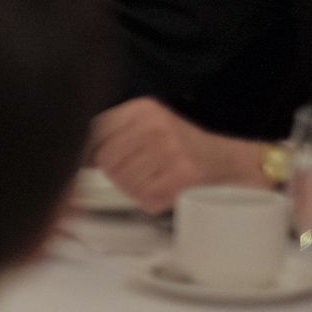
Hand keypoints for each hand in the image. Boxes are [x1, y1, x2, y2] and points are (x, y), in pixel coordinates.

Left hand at [89, 98, 265, 214]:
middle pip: (108, 161)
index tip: (96, 165)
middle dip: (116, 176)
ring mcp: (170, 149)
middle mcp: (155, 125)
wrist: (230, 161)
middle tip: (133, 179)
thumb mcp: (151, 125)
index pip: (97, 133)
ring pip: (125, 182)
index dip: (92, 154)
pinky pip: (146, 197)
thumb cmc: (184, 146)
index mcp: (142, 109)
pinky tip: (162, 194)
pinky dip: (151, 202)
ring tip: (150, 186)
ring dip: (133, 191)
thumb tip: (81, 156)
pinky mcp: (184, 174)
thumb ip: (118, 133)